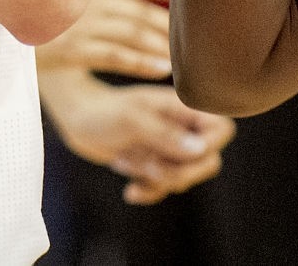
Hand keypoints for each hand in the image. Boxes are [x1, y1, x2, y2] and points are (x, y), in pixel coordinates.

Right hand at [36, 0, 173, 79]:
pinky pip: (114, 55)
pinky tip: (161, 69)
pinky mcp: (70, 49)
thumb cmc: (33, 7)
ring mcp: (79, 23)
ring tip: (181, 58)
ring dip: (160, 45)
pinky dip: (141, 62)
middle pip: (139, 10)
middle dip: (168, 25)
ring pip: (131, 32)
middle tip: (194, 39)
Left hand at [40, 69, 235, 203]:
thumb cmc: (102, 111)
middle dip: (178, 171)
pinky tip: (129, 190)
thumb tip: (201, 150)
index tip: (183, 151)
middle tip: (149, 166)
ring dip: (157, 179)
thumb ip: (166, 134)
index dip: (210, 146)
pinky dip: (150, 191)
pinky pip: (166, 187)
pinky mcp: (155, 163)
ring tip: (124, 162)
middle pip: (208, 160)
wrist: (75, 118)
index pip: (222, 130)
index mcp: (183, 108)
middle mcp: (181, 127)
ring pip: (186, 177)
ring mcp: (169, 146)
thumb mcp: (132, 119)